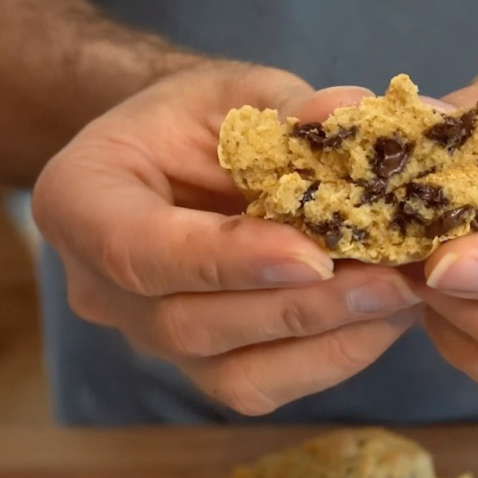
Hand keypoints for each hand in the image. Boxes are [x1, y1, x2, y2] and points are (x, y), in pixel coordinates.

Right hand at [33, 63, 418, 415]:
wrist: (184, 165)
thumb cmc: (201, 121)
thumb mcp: (233, 91)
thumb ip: (284, 106)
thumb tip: (349, 117)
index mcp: (80, 203)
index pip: (139, 251)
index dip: (226, 260)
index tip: (314, 255)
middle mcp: (103, 290)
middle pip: (189, 325)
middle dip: (298, 308)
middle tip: (386, 280)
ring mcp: (150, 340)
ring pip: (230, 375)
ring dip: (324, 340)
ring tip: (397, 298)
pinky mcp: (203, 367)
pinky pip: (263, 387)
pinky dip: (330, 358)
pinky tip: (380, 320)